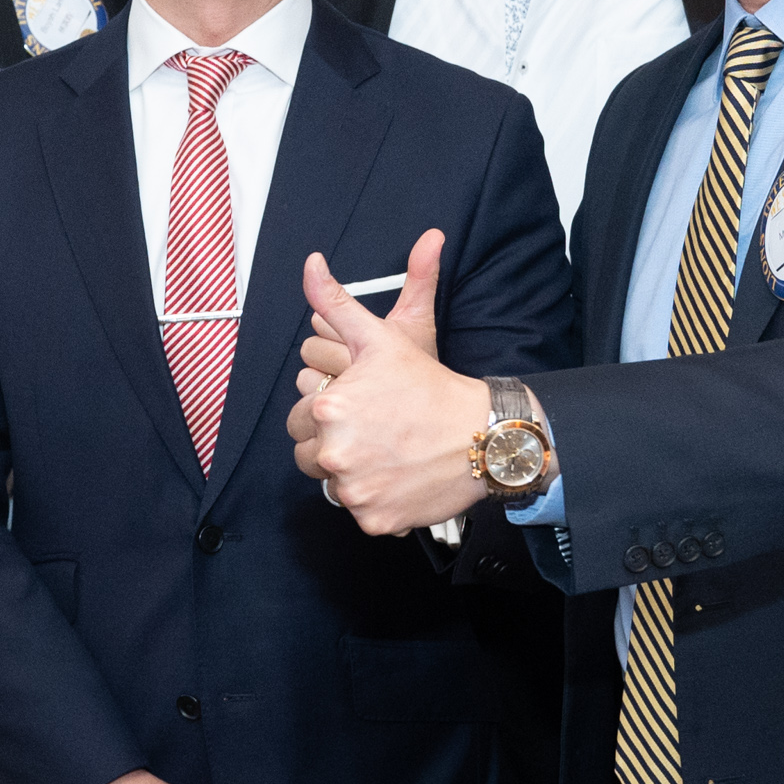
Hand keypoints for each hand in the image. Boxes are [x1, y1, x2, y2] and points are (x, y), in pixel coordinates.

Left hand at [285, 231, 488, 536]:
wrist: (483, 434)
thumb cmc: (431, 384)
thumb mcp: (381, 336)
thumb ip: (335, 302)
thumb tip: (311, 263)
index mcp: (327, 408)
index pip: (300, 417)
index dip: (328, 412)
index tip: (363, 408)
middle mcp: (334, 453)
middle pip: (308, 455)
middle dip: (334, 444)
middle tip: (375, 432)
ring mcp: (355, 490)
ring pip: (332, 485)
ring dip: (352, 473)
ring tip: (386, 453)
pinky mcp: (375, 519)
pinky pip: (360, 511)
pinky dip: (377, 499)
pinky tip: (401, 477)